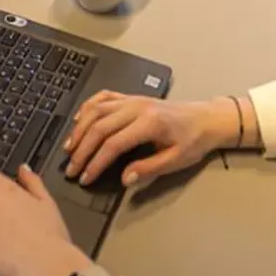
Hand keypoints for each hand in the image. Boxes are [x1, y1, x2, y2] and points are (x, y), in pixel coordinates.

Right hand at [63, 92, 236, 190]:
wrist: (205, 118)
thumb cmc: (193, 140)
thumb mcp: (176, 160)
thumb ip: (148, 169)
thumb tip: (124, 178)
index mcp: (149, 123)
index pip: (113, 143)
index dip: (96, 162)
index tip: (85, 178)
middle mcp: (136, 107)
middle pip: (99, 126)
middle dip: (82, 149)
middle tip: (71, 168)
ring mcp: (132, 99)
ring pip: (97, 110)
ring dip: (80, 129)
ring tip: (69, 148)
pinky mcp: (130, 97)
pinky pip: (103, 97)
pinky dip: (88, 107)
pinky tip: (79, 119)